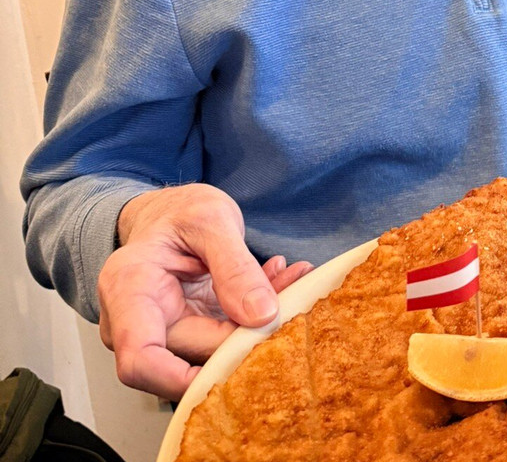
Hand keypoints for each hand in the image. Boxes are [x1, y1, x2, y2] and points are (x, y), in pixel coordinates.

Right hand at [98, 183, 313, 399]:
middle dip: (246, 335)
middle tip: (291, 293)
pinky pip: (226, 338)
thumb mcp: (210, 220)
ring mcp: (163, 333)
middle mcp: (136, 323)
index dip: (182, 380)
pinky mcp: (191, 333)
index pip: (141, 361)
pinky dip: (257, 315)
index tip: (236, 369)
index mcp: (129, 291)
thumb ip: (235, 267)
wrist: (170, 213)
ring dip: (259, 324)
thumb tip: (262, 317)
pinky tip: (279, 280)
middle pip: (191, 357)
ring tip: (291, 278)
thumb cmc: (180, 211)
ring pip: (216, 351)